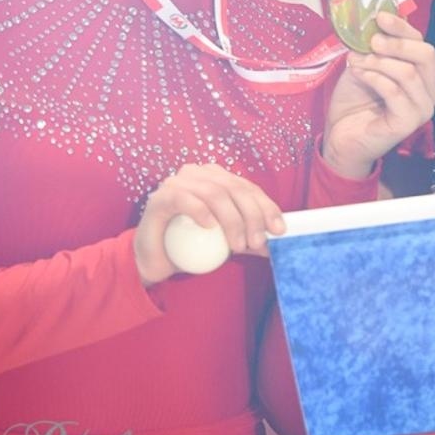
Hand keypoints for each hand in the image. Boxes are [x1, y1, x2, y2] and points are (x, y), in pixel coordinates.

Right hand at [134, 163, 282, 284]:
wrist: (156, 260)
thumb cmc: (192, 246)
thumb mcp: (227, 240)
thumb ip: (249, 236)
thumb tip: (277, 241)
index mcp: (218, 177)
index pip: (249, 188)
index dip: (267, 207)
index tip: (278, 230)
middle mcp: (199, 173)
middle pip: (235, 189)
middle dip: (252, 216)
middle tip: (257, 242)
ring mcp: (178, 182)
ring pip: (214, 194)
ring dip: (231, 220)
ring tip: (238, 245)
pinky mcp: (160, 197)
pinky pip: (184, 199)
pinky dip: (200, 211)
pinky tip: (210, 227)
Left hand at [323, 12, 434, 180]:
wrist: (341, 136)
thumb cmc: (355, 101)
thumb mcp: (365, 63)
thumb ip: (375, 46)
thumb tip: (374, 19)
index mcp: (423, 73)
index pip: (422, 43)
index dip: (403, 27)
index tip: (380, 16)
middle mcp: (429, 90)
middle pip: (426, 55)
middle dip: (396, 43)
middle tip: (371, 41)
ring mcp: (422, 108)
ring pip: (409, 72)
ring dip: (379, 62)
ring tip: (356, 61)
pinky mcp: (408, 122)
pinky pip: (395, 92)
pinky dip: (375, 78)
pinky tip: (359, 75)